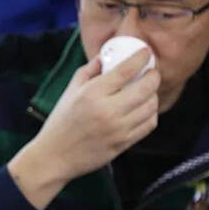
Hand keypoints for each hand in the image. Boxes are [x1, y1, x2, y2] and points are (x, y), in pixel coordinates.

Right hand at [8, 49, 159, 209]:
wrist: (54, 156)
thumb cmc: (60, 122)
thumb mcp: (70, 91)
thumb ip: (89, 70)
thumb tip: (107, 56)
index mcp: (92, 94)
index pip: (126, 70)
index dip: (142, 57)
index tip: (146, 53)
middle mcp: (107, 111)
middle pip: (146, 87)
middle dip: (153, 76)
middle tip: (151, 73)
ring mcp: (118, 129)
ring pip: (151, 106)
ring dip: (153, 95)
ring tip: (147, 92)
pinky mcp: (123, 144)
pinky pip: (149, 125)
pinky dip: (150, 114)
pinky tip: (143, 110)